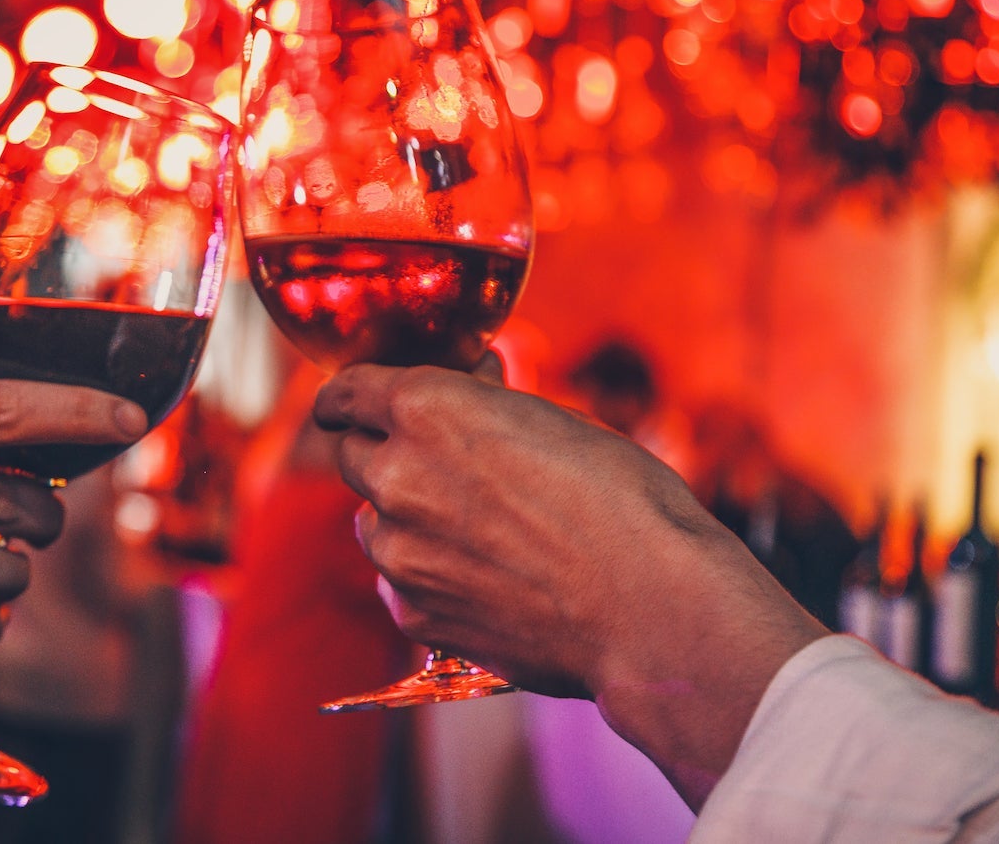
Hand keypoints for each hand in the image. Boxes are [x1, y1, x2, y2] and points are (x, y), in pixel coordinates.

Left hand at [313, 364, 824, 806]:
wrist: (652, 610)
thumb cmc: (622, 501)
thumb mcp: (554, 420)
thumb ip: (486, 403)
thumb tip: (468, 382)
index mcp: (424, 409)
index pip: (346, 393)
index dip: (348, 399)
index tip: (350, 406)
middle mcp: (395, 475)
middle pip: (350, 456)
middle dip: (380, 454)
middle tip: (431, 466)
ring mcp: (398, 553)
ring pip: (373, 525)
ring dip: (404, 520)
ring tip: (478, 532)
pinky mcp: (414, 615)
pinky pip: (400, 585)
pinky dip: (428, 578)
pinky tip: (487, 580)